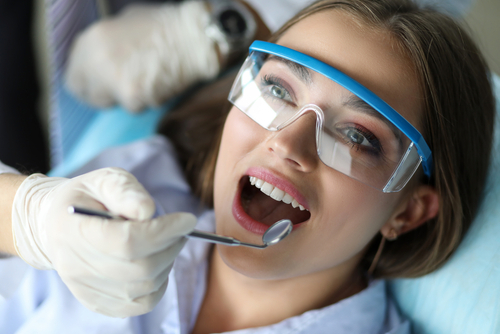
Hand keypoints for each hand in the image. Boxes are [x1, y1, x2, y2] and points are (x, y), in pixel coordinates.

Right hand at [11, 167, 196, 316]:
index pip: (126, 242)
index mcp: (74, 230)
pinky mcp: (99, 302)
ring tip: (167, 241)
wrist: (58, 225)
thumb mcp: (105, 180)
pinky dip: (159, 284)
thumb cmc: (89, 197)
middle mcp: (75, 266)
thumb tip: (148, 210)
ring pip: (144, 287)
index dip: (163, 232)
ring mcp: (86, 289)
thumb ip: (126, 191)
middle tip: (181, 229)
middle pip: (139, 268)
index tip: (187, 220)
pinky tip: (158, 262)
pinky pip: (141, 304)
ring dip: (167, 263)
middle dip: (170, 246)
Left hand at [65, 2, 219, 111]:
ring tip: (147, 80)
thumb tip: (100, 62)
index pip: (74, 77)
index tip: (100, 87)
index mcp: (90, 40)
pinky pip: (134, 107)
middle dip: (105, 95)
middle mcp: (95, 61)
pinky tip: (159, 84)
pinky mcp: (131, 96)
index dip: (89, 84)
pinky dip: (146, 101)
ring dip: (127, 98)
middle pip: (89, 95)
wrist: (192, 38)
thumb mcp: (124, 24)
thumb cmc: (164, 27)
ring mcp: (111, 80)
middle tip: (124, 91)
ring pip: (113, 103)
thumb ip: (105, 45)